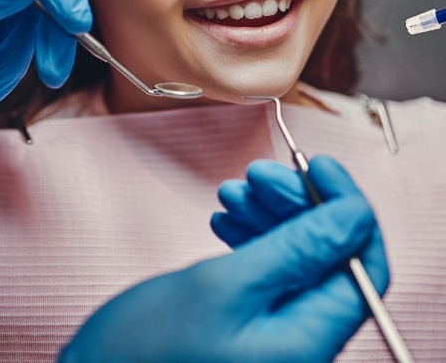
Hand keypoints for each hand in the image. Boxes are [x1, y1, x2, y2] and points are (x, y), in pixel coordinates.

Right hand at [57, 156, 388, 362]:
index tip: (317, 164)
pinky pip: (269, 268)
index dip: (345, 207)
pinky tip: (226, 218)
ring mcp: (275, 331)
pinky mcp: (250, 322)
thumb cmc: (147, 351)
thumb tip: (352, 215)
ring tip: (233, 190)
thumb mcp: (222, 288)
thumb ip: (293, 251)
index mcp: (308, 339)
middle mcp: (301, 339)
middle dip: (297, 202)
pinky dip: (252, 235)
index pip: (361, 263)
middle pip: (326, 253)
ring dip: (270, 214)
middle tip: (258, 172)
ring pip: (295, 255)